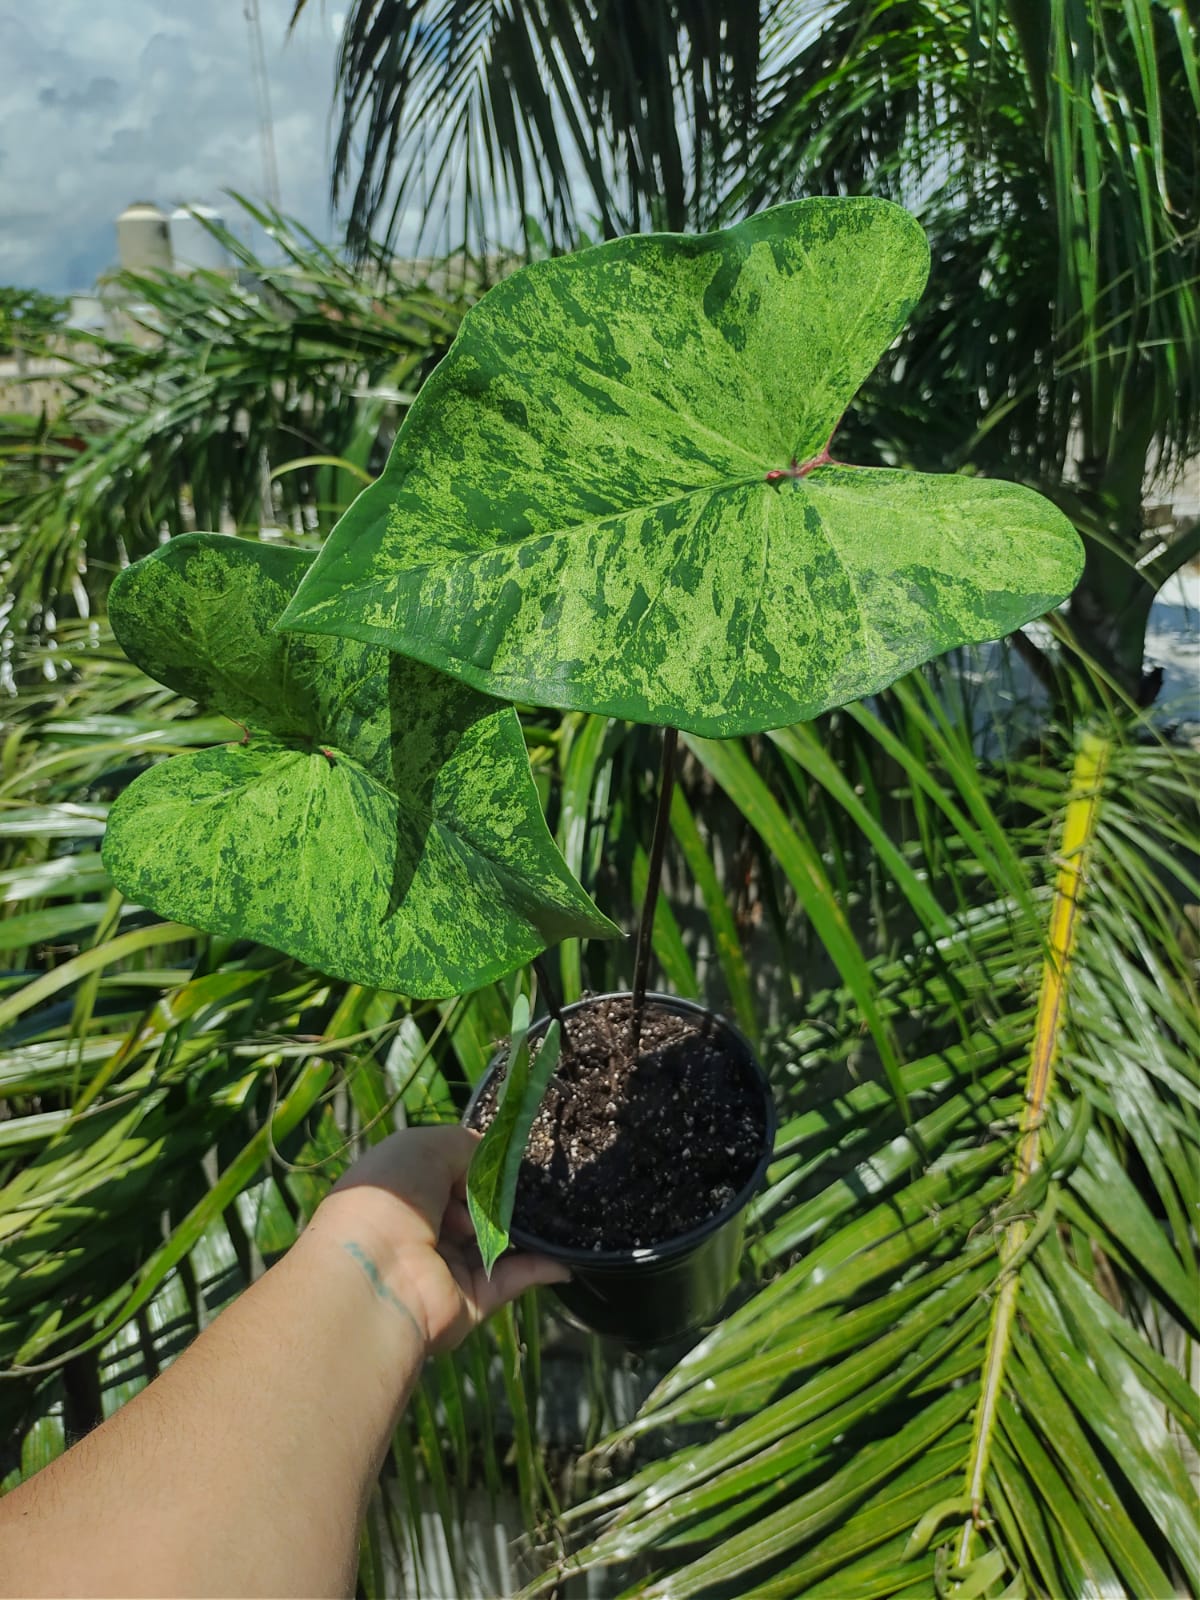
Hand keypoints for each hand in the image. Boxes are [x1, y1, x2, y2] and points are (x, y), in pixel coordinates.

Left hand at [305, 1125, 568, 1353]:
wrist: (378, 1273)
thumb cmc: (394, 1197)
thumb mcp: (425, 1146)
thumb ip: (465, 1146)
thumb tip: (492, 1166)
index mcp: (404, 1192)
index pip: (448, 1174)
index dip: (477, 1165)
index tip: (510, 1158)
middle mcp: (422, 1229)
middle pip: (475, 1208)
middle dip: (502, 1195)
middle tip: (530, 1183)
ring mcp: (446, 1267)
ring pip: (495, 1241)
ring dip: (523, 1227)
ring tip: (553, 1208)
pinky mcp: (470, 1301)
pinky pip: (511, 1280)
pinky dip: (539, 1267)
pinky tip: (566, 1256)